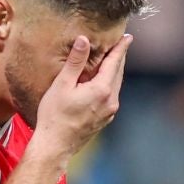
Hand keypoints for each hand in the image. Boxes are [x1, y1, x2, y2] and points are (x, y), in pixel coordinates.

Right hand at [32, 33, 131, 163]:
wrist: (55, 146)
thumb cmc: (55, 116)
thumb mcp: (62, 85)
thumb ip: (75, 61)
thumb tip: (84, 39)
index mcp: (102, 90)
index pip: (115, 62)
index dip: (121, 48)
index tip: (128, 37)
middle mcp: (111, 101)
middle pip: (118, 73)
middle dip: (119, 58)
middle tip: (121, 44)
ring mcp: (109, 112)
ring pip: (115, 85)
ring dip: (114, 71)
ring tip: (112, 60)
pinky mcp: (104, 119)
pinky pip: (110, 96)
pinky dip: (108, 84)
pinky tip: (101, 82)